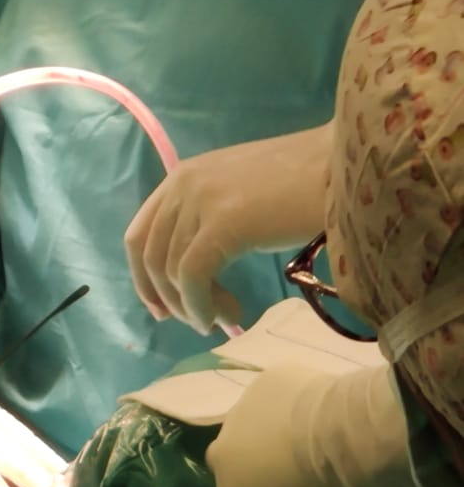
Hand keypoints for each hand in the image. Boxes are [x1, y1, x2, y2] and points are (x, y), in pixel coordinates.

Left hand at [125, 124, 333, 334]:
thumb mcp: (240, 195)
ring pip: (171, 272)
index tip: (163, 310)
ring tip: (228, 317)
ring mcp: (200, 201)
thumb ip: (210, 220)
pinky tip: (229, 316)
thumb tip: (193, 272)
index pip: (139, 236)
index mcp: (182, 177)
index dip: (144, 280)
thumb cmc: (305, 183)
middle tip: (202, 322)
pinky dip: (202, 306)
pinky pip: (193, 277)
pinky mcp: (224, 223)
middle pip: (150, 258)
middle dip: (171, 299)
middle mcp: (182, 184)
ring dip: (194, 307)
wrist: (347, 164)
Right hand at [206, 357, 410, 486]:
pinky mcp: (263, 382)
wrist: (349, 436)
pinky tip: (314, 404)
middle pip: (224, 460)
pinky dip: (287, 400)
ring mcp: (239, 412)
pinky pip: (271, 394)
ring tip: (302, 429)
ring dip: (265, 428)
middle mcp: (224, 455)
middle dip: (246, 461)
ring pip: (245, 423)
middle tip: (282, 463)